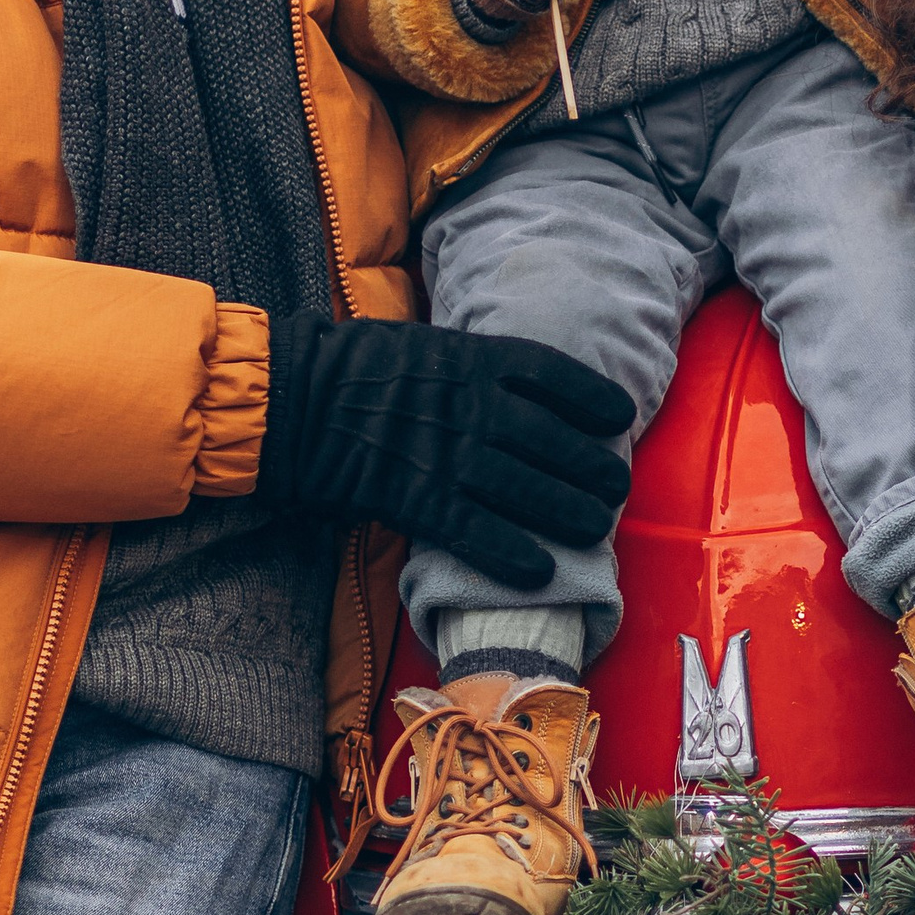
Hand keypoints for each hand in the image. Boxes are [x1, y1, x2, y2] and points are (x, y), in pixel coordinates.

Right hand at [258, 318, 632, 588]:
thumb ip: (470, 366)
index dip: (593, 398)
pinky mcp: (416, 497)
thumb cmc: (355, 366)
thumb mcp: (424, 345)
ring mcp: (445, 452)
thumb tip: (511, 386)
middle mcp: (469, 405)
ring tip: (597, 529)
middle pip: (552, 439)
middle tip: (616, 488)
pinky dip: (512, 552)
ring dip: (569, 512)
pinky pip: (476, 530)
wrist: (295, 397)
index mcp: (472, 359)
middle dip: (592, 466)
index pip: (553, 375)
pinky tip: (542, 570)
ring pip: (526, 489)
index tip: (619, 414)